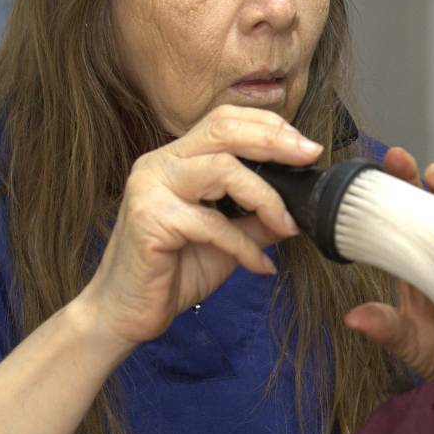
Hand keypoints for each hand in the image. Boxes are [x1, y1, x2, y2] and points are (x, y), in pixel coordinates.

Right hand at [73, 106, 320, 350]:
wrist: (125, 313)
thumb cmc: (172, 273)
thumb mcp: (227, 240)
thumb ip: (257, 218)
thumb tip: (300, 206)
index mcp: (176, 159)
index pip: (223, 120)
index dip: (267, 126)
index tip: (304, 146)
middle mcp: (159, 164)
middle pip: (222, 130)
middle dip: (273, 141)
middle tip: (308, 157)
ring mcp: (150, 187)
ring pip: (221, 169)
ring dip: (266, 196)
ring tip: (287, 225)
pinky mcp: (149, 219)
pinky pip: (212, 224)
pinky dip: (245, 246)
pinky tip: (260, 266)